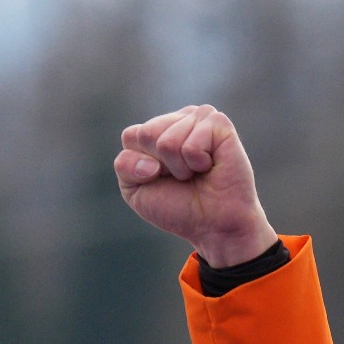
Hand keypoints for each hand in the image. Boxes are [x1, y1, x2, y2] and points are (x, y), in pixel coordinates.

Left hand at [115, 105, 276, 268]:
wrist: (214, 226)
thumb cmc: (178, 207)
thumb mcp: (135, 190)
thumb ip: (124, 165)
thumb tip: (150, 157)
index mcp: (158, 129)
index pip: (131, 136)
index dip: (139, 167)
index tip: (161, 179)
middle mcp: (179, 118)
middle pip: (146, 134)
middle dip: (160, 166)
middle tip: (182, 176)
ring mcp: (200, 117)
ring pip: (167, 141)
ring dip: (180, 168)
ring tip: (197, 173)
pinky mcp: (219, 123)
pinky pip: (190, 145)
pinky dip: (196, 164)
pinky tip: (210, 166)